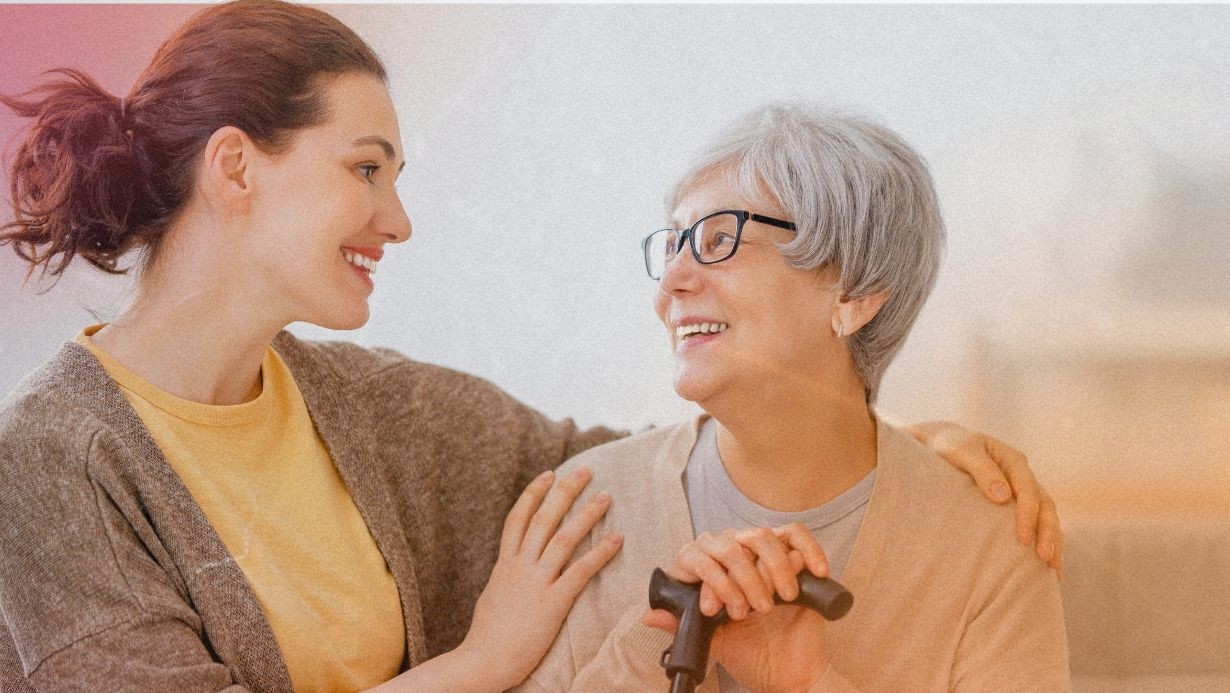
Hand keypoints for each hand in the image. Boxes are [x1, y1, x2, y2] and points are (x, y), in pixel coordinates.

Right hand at [459, 468, 622, 690]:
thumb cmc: (487, 635)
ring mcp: (535, 583)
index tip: (548, 474)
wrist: (483, 660)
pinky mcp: (552, 603)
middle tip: (585, 471)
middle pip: (543, 519)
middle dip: (565, 491)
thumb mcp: (492, 595)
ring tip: (605, 498)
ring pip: (562, 539)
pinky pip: (579, 572)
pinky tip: (616, 540)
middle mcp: (519, 567)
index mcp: (504, 564)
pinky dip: (599, 553)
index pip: (517, 518)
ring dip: (586, 515)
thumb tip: (512, 564)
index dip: (533, 494)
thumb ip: (505, 576)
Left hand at [643, 524, 831, 692]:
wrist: (785, 671)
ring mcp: (761, 554)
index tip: (715, 612)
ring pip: (761, 538)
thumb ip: (682, 627)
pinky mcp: (793, 556)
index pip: (696, 557)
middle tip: (751, 611)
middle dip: (741, 579)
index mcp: (705, 572)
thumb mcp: (711, 642)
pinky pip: (796, 536)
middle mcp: (730, 556)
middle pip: (729, 545)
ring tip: (776, 601)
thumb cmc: (746, 654)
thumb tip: (649, 616)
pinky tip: (814, 571)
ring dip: (769, 570)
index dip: (709, 581)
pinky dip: (806, 550)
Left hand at [906, 421, 1062, 575]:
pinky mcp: (1016, 502)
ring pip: (1047, 515)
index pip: (1028, 490)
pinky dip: (1044, 540)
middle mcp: (1023, 475)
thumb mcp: (960, 451)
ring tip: (1054, 569)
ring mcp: (1022, 489)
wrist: (940, 443)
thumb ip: (981, 469)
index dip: (1028, 515)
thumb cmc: (947, 446)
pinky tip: (1045, 565)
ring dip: (1053, 540)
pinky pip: (1037, 521)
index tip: (1022, 540)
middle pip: (1045, 505)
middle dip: (1048, 533)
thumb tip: (1003, 496)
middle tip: (1045, 559)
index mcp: (1013, 460)